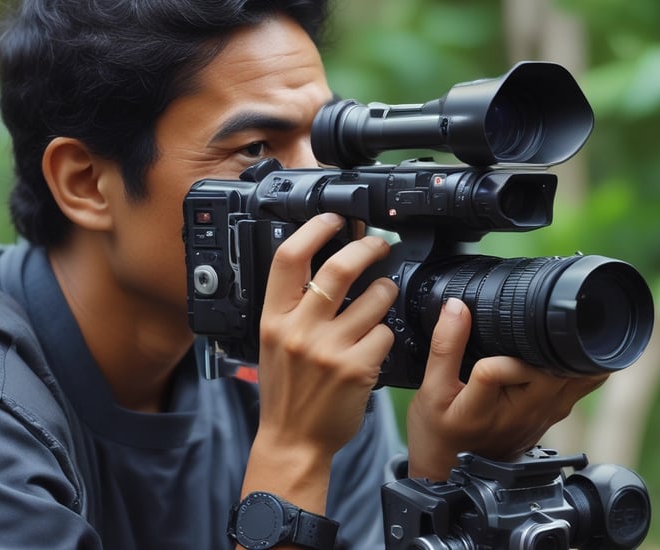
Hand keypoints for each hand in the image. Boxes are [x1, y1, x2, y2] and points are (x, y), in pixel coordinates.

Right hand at [241, 213, 397, 511]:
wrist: (292, 440)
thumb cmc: (285, 391)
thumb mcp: (273, 342)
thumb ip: (292, 307)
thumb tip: (322, 266)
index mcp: (274, 319)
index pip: (289, 257)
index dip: (315, 229)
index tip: (334, 219)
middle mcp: (299, 330)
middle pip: (339, 268)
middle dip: (367, 248)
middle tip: (380, 246)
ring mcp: (329, 350)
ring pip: (374, 298)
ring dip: (386, 290)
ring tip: (384, 294)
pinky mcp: (357, 369)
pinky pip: (385, 333)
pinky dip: (386, 332)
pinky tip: (377, 341)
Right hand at [406, 297, 607, 479]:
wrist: (451, 475)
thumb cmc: (438, 435)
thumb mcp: (430, 390)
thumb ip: (444, 348)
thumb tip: (456, 307)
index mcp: (485, 409)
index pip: (503, 369)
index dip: (500, 346)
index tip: (487, 328)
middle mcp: (522, 415)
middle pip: (553, 370)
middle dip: (546, 343)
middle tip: (531, 321)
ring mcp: (542, 418)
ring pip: (576, 379)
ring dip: (569, 353)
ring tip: (553, 330)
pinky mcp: (551, 417)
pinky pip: (576, 387)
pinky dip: (577, 365)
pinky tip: (563, 349)